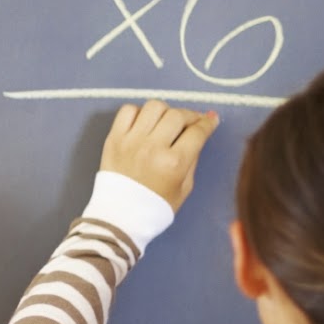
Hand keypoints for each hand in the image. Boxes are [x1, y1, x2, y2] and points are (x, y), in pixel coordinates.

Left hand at [100, 100, 218, 211]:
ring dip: (165, 112)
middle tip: (190, 123)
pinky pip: (127, 111)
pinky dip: (138, 113)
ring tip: (165, 123)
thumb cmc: (155, 205)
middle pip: (177, 115)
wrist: (119, 216)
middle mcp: (152, 148)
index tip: (210, 120)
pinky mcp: (113, 139)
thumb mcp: (185, 186)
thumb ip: (193, 157)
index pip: (197, 131)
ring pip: (153, 107)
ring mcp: (130, 141)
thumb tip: (202, 130)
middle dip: (189, 116)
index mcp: (173, 163)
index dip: (208, 123)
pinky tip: (144, 124)